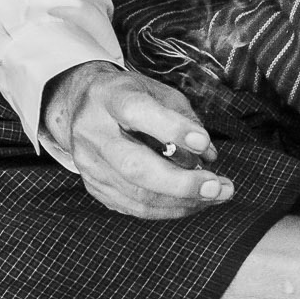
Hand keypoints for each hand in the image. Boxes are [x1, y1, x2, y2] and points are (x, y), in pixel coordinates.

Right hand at [42, 60, 232, 219]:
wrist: (82, 105)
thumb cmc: (128, 95)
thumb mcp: (156, 90)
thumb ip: (184, 117)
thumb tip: (208, 155)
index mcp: (108, 97)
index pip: (136, 112)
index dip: (171, 129)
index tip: (203, 142)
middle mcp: (92, 131)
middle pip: (135, 166)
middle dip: (182, 183)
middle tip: (217, 187)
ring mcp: (89, 163)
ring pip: (137, 194)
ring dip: (182, 201)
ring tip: (214, 195)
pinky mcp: (94, 186)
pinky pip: (134, 207)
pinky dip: (167, 209)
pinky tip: (191, 202)